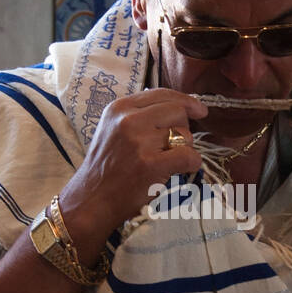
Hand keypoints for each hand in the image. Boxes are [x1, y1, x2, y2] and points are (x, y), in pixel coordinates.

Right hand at [57, 89, 207, 256]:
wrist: (92, 199)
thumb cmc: (106, 166)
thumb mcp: (113, 128)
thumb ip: (139, 114)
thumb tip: (177, 104)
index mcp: (119, 108)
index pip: (161, 93)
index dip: (185, 101)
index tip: (199, 110)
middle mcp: (128, 120)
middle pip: (177, 111)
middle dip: (184, 128)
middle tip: (175, 145)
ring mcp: (139, 142)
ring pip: (185, 135)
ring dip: (185, 149)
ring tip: (168, 161)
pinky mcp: (150, 164)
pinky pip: (188, 156)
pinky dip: (192, 163)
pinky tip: (183, 169)